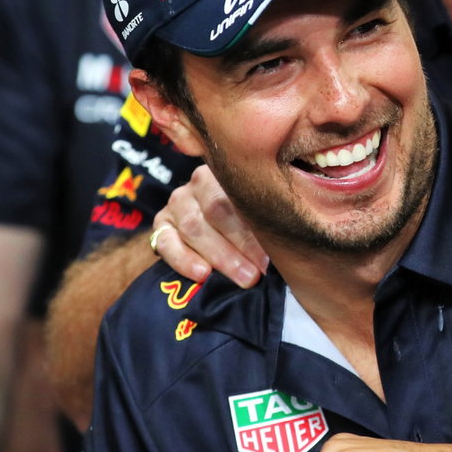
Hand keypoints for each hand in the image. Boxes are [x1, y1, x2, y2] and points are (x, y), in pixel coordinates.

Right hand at [150, 165, 266, 287]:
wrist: (213, 230)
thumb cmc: (247, 224)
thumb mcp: (257, 215)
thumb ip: (267, 220)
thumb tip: (290, 243)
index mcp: (226, 174)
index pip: (240, 196)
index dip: (256, 228)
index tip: (272, 257)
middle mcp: (197, 184)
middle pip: (217, 211)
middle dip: (240, 245)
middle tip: (258, 273)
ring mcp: (176, 203)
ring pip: (193, 227)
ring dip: (220, 256)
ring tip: (243, 278)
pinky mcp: (161, 225)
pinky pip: (166, 242)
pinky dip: (184, 260)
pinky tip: (202, 275)